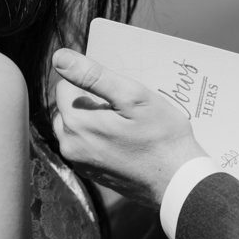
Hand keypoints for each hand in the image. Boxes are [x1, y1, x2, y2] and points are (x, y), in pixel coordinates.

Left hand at [52, 48, 206, 206]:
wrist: (177, 180)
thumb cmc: (161, 137)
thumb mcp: (132, 96)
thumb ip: (93, 75)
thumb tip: (60, 58)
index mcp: (76, 123)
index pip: (64, 86)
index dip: (91, 84)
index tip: (116, 95)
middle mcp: (70, 145)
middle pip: (67, 107)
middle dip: (89, 102)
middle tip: (122, 110)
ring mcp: (79, 162)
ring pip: (75, 126)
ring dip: (92, 120)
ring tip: (123, 125)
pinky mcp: (90, 172)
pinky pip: (84, 145)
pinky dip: (97, 138)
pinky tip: (122, 141)